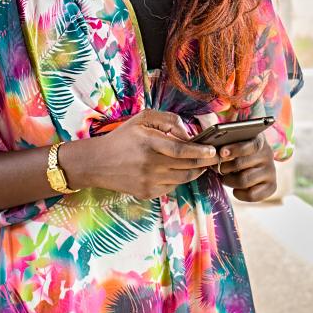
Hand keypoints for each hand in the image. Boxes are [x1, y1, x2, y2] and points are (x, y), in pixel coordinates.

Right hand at [73, 109, 218, 200]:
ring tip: (200, 164)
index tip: (213, 151)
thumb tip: (188, 134)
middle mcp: (150, 164)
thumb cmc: (121, 138)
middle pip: (186, 166)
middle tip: (215, 158)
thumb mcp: (141, 119)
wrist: (96, 163)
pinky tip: (177, 170)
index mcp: (148, 143)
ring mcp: (148, 181)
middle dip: (204, 162)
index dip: (200, 151)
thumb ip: (167, 120)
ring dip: (195, 171)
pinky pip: (172, 187)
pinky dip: (179, 179)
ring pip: (182, 178)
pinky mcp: (147, 193)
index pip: (181, 150)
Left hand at [214, 132, 277, 202]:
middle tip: (219, 169)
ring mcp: (271, 171)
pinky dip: (239, 194)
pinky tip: (236, 189)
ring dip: (229, 181)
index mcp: (259, 140)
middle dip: (225, 168)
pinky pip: (251, 195)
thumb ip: (226, 145)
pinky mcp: (272, 186)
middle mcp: (268, 155)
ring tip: (225, 178)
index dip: (236, 149)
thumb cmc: (238, 151)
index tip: (222, 152)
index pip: (252, 145)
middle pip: (241, 164)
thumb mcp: (234, 142)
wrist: (253, 164)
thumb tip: (215, 153)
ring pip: (244, 180)